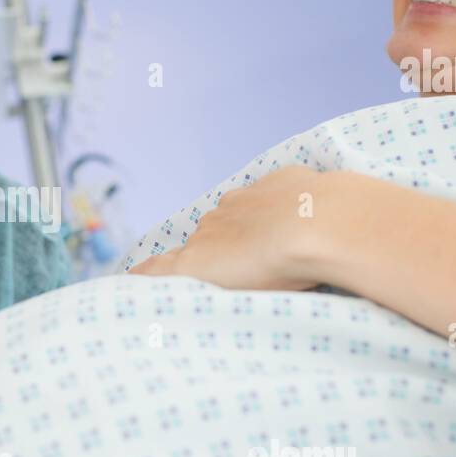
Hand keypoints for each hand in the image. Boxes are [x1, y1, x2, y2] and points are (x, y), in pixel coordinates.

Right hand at [129, 166, 332, 290]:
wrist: (325, 223)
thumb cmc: (269, 263)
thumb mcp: (203, 275)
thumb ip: (163, 272)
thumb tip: (130, 273)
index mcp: (203, 236)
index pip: (178, 255)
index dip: (176, 267)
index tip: (174, 276)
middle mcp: (223, 211)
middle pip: (215, 232)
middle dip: (223, 248)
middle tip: (244, 273)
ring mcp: (258, 193)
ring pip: (246, 210)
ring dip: (255, 226)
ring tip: (279, 250)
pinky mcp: (292, 180)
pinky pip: (281, 191)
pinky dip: (286, 205)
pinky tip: (304, 222)